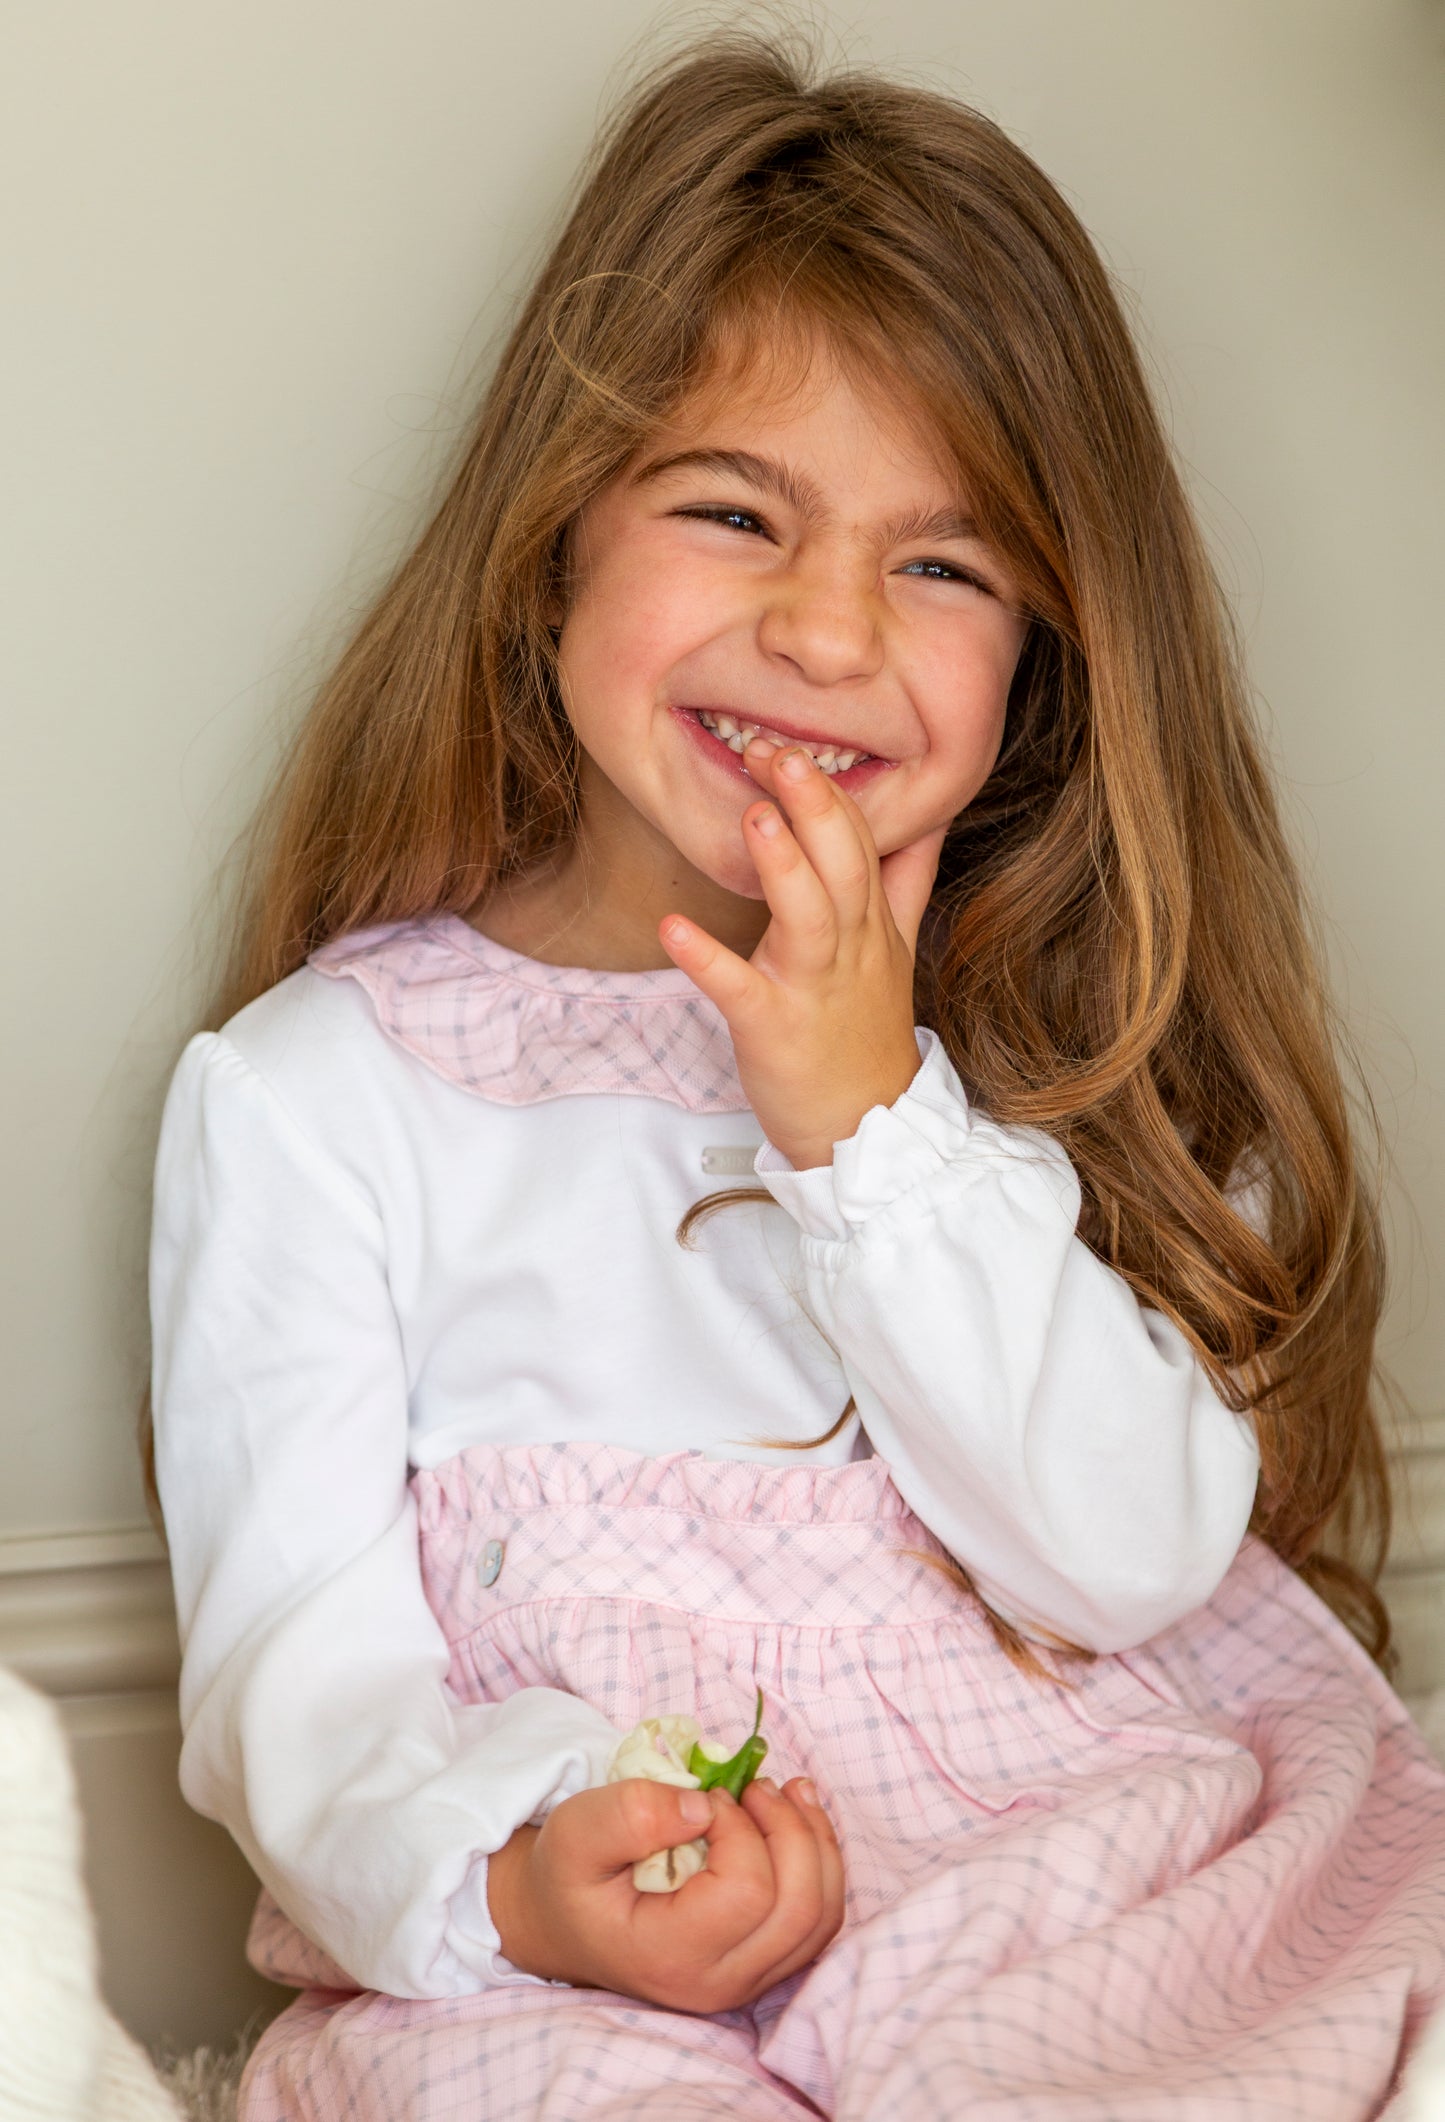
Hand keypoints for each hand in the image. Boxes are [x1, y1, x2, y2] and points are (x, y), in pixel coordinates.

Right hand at [486, 1774, 844, 2012]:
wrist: (566, 1923)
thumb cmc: (570, 1877)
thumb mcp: (574, 1834)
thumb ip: (630, 1815)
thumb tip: (702, 1810)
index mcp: (669, 1956)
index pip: (748, 1894)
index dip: (742, 1829)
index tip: (708, 1798)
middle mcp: (717, 1984)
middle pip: (800, 1908)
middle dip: (790, 1829)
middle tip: (753, 1787)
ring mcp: (746, 1982)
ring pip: (821, 1917)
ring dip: (814, 1841)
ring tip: (782, 1792)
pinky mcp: (762, 1965)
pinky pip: (819, 1920)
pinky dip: (820, 1862)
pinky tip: (795, 1817)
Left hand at [660, 741, 943, 1167]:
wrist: (865, 1128)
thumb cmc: (864, 1032)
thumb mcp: (896, 947)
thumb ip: (907, 878)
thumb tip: (929, 818)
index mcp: (872, 923)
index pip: (862, 841)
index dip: (830, 791)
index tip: (795, 744)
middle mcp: (850, 947)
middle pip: (844, 864)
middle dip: (814, 805)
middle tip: (779, 752)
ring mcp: (813, 988)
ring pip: (807, 917)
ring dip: (780, 865)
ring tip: (752, 815)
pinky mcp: (774, 1028)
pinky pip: (739, 990)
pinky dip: (706, 959)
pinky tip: (672, 926)